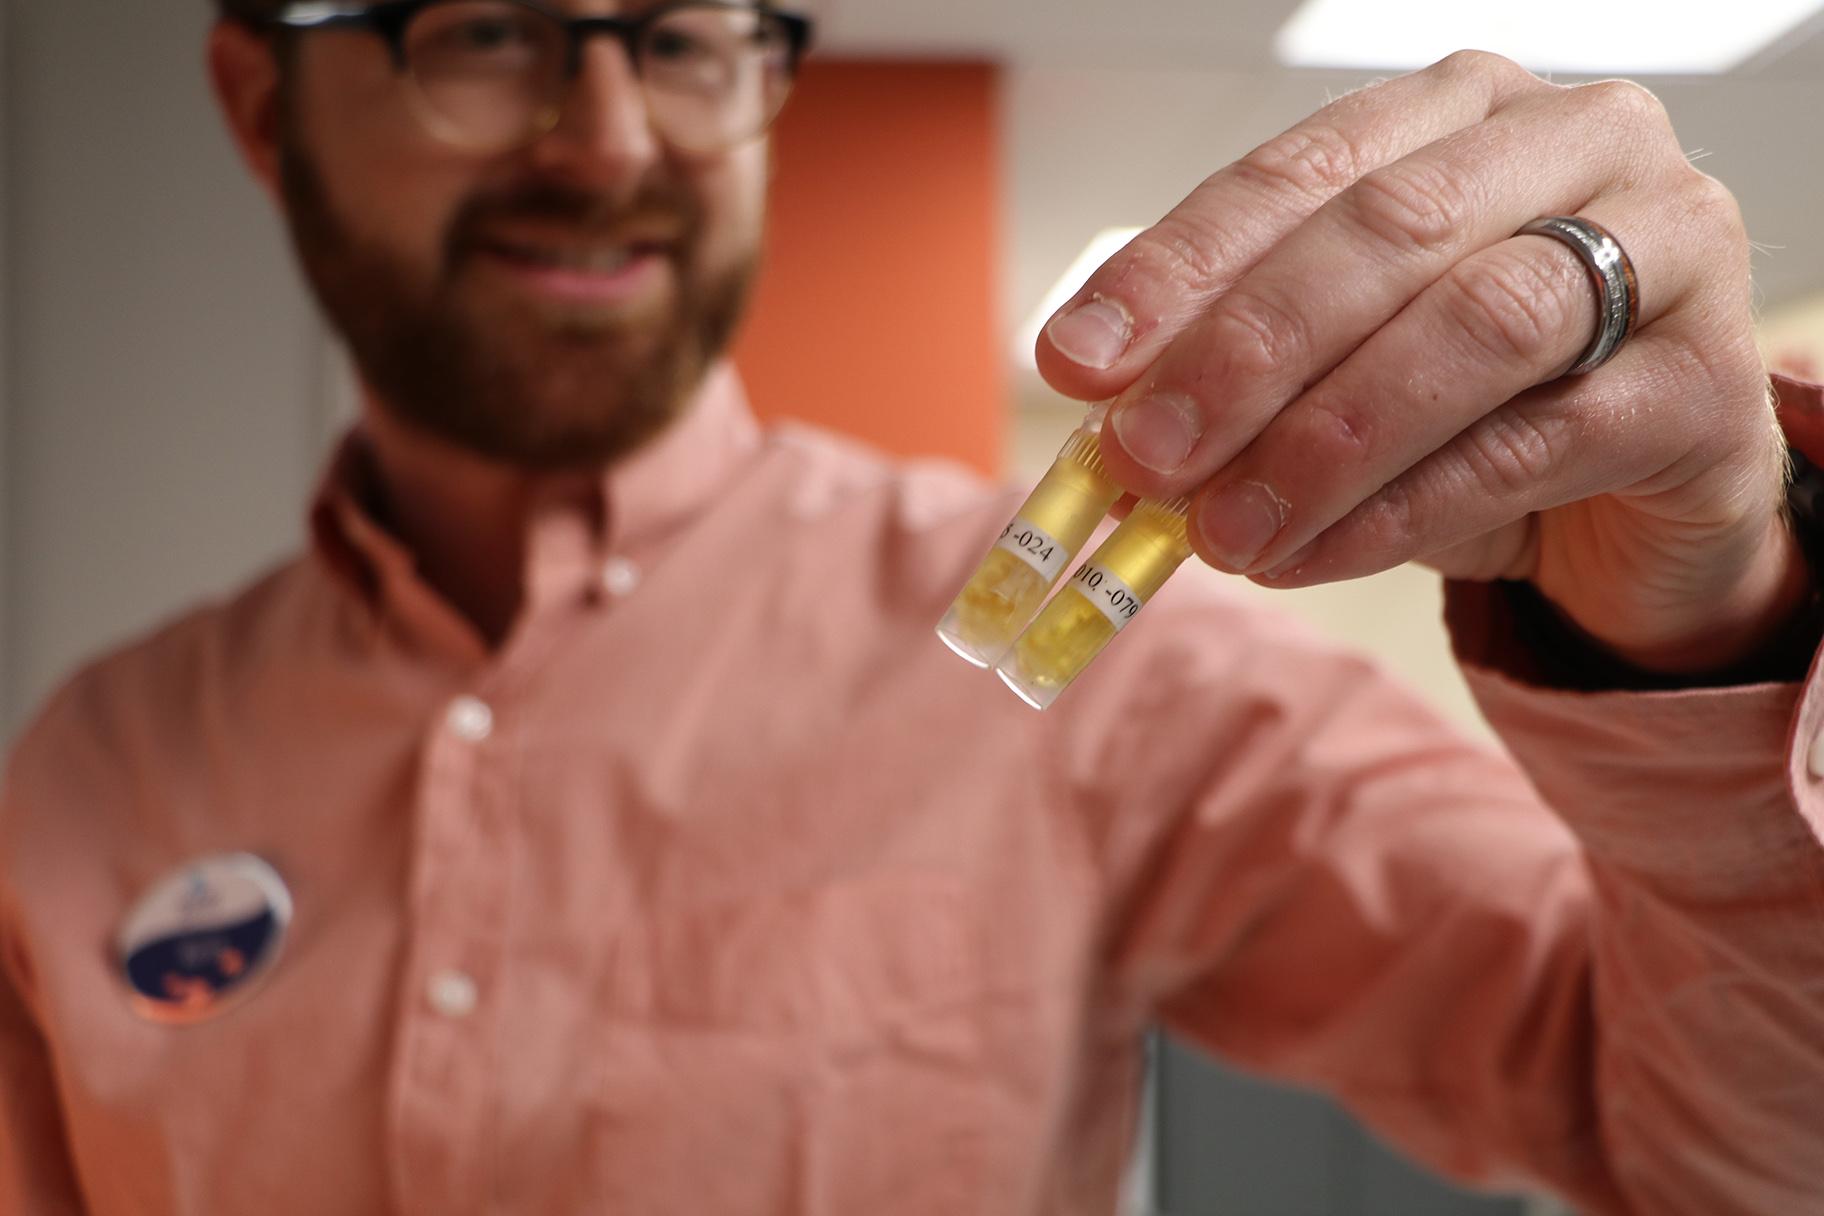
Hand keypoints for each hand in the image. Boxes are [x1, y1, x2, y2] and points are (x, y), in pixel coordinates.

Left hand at [1038, 51, 1804, 676]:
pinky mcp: (1707, 389)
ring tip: (1217, 534)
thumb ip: (1236, 370)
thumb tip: (1106, 422)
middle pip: (1388, 233)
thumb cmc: (1472, 405)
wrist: (1634, 497)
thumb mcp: (1338, 369)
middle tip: (1141, 458)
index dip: (1177, 268)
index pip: (1301, 171)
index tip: (1075, 362)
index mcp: (1465, 113)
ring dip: (1320, 442)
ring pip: (1473, 330)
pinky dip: (1399, 511)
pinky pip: (1531, 447)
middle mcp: (1578, 148)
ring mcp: (1670, 253)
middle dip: (1242, 353)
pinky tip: (1306, 558)